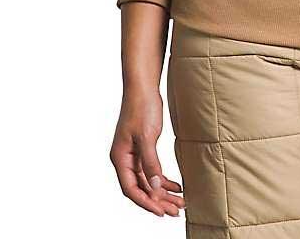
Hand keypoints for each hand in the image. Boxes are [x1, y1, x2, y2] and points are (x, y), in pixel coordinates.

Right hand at [109, 89, 184, 217]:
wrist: (143, 87)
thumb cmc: (141, 107)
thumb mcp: (146, 135)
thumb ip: (151, 161)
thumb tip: (155, 186)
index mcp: (120, 158)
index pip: (131, 189)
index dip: (146, 202)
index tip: (161, 212)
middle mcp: (125, 160)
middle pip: (141, 188)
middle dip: (158, 200)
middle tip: (176, 210)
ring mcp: (134, 155)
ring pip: (149, 181)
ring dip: (163, 192)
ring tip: (180, 201)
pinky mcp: (144, 149)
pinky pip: (153, 171)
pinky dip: (164, 179)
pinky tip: (176, 185)